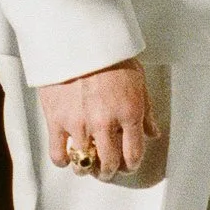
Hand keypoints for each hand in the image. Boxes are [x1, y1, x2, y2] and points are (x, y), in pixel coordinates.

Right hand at [37, 60, 162, 182]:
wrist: (77, 38)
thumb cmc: (108, 54)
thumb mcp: (137, 79)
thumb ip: (145, 110)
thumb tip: (152, 132)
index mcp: (129, 112)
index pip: (134, 154)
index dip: (131, 165)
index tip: (127, 165)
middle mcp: (106, 122)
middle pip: (110, 163)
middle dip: (110, 171)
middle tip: (107, 170)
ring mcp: (80, 123)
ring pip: (84, 163)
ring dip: (87, 168)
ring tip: (86, 163)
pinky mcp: (57, 120)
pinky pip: (59, 154)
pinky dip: (63, 161)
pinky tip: (67, 156)